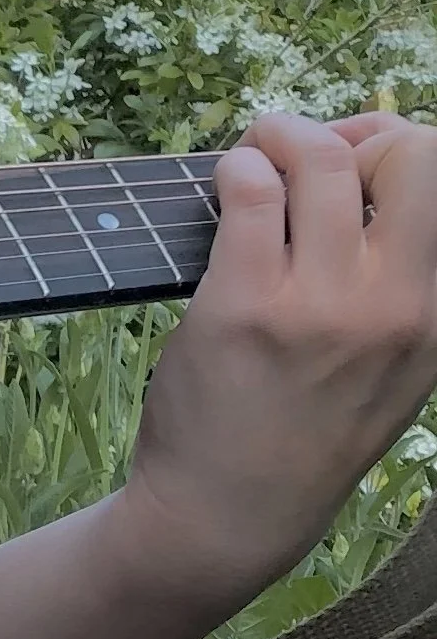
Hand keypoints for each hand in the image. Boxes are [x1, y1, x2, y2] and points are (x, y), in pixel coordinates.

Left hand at [112, 112, 436, 618]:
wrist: (230, 507)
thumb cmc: (300, 417)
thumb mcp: (386, 356)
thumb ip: (387, 265)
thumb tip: (364, 146)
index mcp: (436, 315)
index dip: (388, 144)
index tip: (344, 161)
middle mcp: (397, 307)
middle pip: (412, 153)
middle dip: (350, 130)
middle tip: (300, 162)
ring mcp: (323, 305)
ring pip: (318, 154)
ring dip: (274, 138)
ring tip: (251, 170)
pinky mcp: (247, 303)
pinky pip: (249, 187)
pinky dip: (232, 170)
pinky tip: (223, 196)